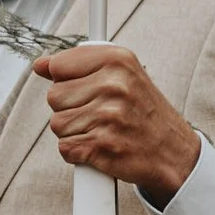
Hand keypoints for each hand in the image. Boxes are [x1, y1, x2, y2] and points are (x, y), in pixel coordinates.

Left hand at [33, 44, 200, 203]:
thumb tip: (40, 65)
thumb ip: (80, 65)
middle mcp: (114, 85)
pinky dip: (77, 152)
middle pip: (54, 96)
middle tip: (97, 113)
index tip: (83, 89)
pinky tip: (99, 146)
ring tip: (100, 130)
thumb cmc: (144, 113)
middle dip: (69, 108)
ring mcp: (108, 117)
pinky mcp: (102, 146)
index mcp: (118, 61)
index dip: (65, 80)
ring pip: (57, 124)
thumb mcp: (122, 74)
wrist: (174, 153)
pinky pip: (65, 147)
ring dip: (73, 132)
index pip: (59, 66)